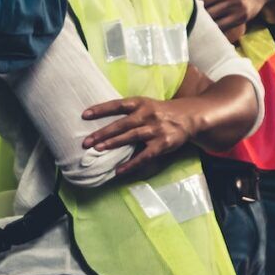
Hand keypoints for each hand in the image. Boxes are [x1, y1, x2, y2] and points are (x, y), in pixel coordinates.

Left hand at [81, 95, 199, 178]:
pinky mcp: (163, 144)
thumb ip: (128, 112)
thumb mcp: (145, 105)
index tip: (84, 115)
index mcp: (140, 103)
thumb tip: (100, 120)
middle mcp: (147, 115)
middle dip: (103, 133)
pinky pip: (145, 156)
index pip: (117, 105)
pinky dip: (132, 164)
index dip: (101, 109)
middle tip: (86, 142)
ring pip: (131, 137)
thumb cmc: (160, 112)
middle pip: (122, 124)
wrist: (190, 116)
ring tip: (97, 150)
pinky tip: (119, 170)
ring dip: (114, 144)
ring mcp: (156, 130)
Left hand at [190, 0, 274, 29]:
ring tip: (187, 16)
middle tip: (178, 7)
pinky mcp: (241, 17)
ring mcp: (237, 4)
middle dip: (188, 5)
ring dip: (197, 17)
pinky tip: (202, 24)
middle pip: (201, 1)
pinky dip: (208, 27)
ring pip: (208, 15)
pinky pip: (219, 26)